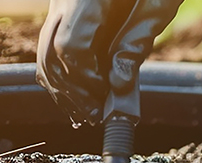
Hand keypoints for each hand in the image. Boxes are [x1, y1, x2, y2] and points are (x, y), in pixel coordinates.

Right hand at [37, 0, 183, 124]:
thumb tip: (118, 83)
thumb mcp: (158, 2)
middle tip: (95, 112)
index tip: (104, 94)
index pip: (70, 45)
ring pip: (44, 52)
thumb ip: (138, 40)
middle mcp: (64, 0)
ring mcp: (60, 5)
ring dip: (62, 86)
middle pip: (50, 53)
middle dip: (71, 89)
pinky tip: (77, 93)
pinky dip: (60, 72)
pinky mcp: (65, 11)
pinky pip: (51, 45)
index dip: (85, 77)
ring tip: (86, 110)